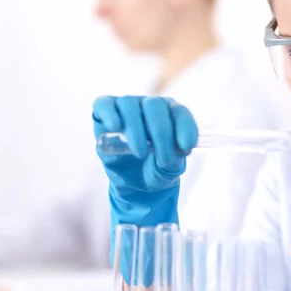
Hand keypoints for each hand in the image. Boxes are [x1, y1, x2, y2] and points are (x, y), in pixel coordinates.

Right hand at [92, 96, 197, 282]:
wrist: (135, 185)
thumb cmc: (155, 170)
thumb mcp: (169, 169)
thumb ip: (174, 158)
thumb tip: (176, 148)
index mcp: (172, 116)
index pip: (180, 113)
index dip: (185, 128)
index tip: (186, 148)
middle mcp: (150, 107)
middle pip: (155, 106)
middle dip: (161, 133)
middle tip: (162, 157)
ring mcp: (127, 107)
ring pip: (130, 104)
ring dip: (135, 129)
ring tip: (139, 153)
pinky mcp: (105, 114)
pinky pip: (104, 104)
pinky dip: (110, 113)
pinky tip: (115, 127)